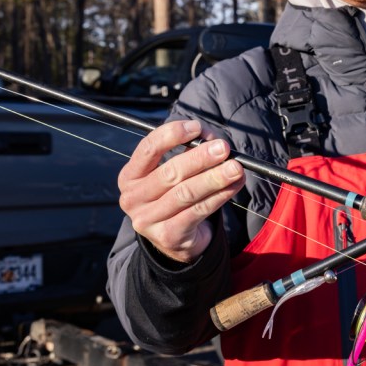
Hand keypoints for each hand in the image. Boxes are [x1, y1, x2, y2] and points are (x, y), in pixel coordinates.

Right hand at [118, 119, 244, 262]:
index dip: (172, 135)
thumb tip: (211, 138)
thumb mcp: (175, 171)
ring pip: (186, 194)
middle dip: (200, 158)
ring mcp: (148, 220)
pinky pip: (198, 211)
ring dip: (214, 178)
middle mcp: (133, 198)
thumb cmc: (175, 195)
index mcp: (130, 176)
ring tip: (235, 167)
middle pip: (170, 173)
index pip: (148, 149)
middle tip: (223, 148)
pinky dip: (219, 196)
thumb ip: (190, 150)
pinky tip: (234, 186)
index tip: (197, 127)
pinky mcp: (168, 236)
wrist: (175, 238)